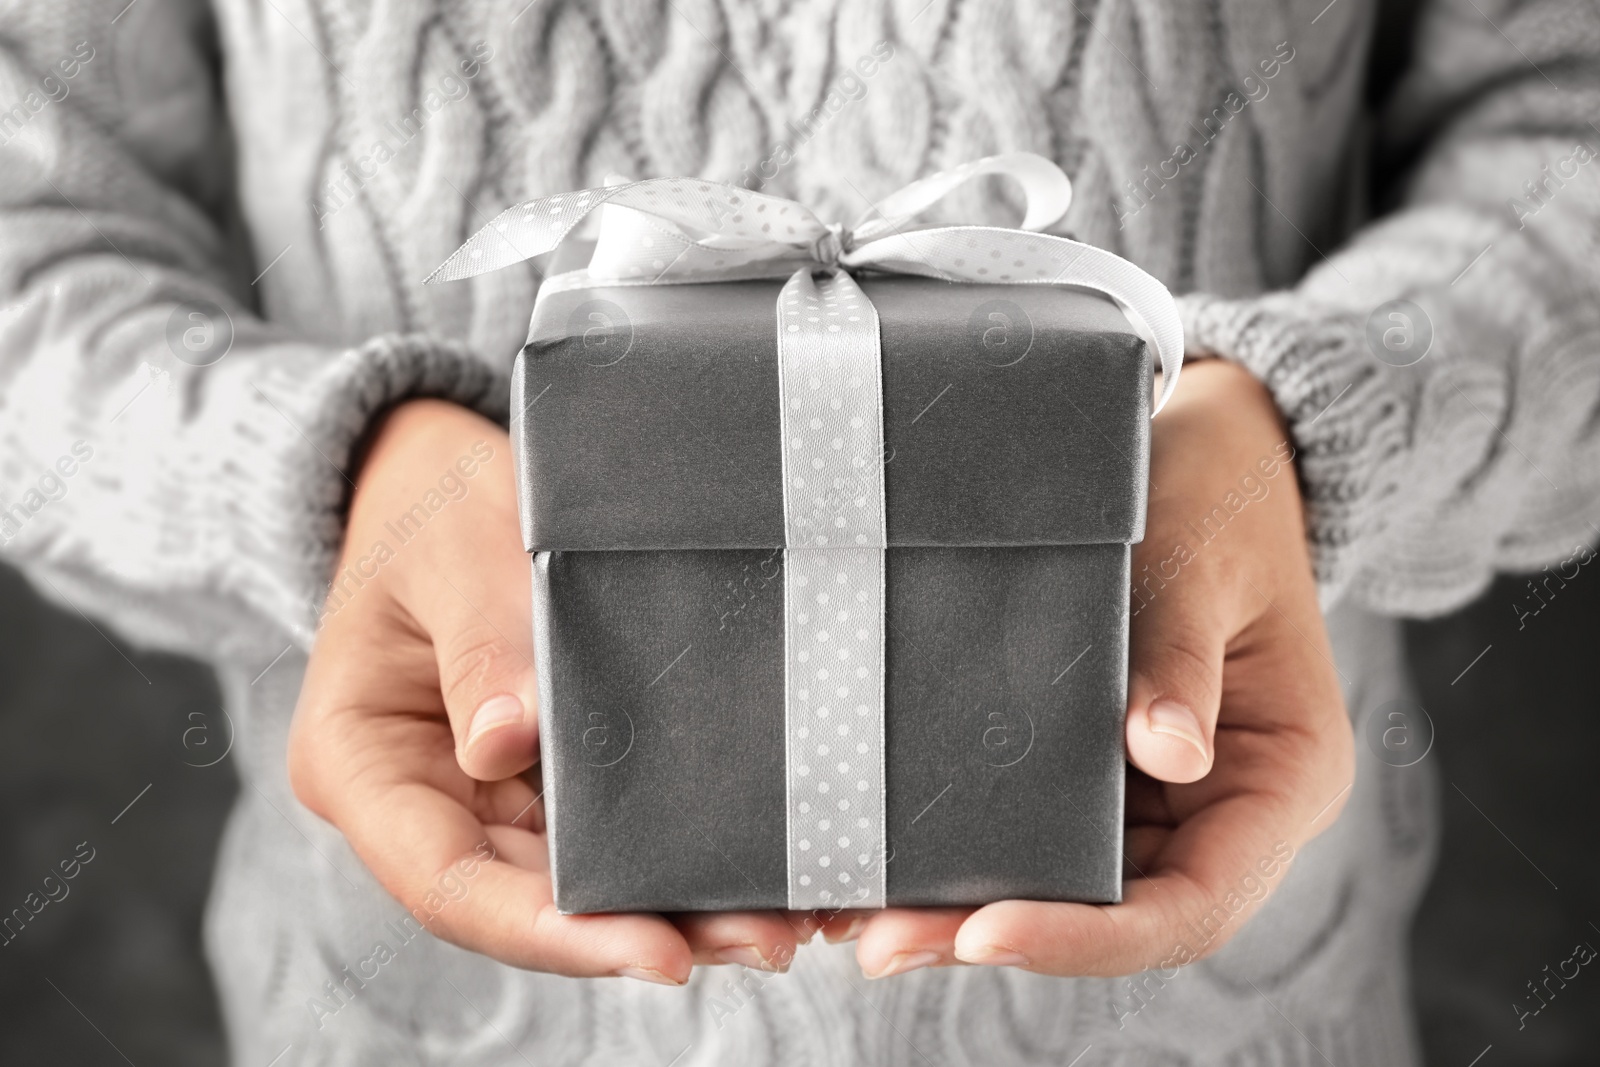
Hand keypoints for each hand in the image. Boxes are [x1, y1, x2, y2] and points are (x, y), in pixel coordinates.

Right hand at [287, 399, 807, 982]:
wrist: (439, 482)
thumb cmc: (431, 509)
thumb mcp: (449, 553)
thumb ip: (479, 644)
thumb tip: (505, 743)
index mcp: (358, 766)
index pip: (448, 884)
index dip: (550, 931)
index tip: (653, 949)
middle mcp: (421, 804)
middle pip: (525, 902)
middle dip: (637, 932)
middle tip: (759, 939)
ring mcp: (482, 797)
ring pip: (575, 883)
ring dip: (673, 907)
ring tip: (780, 921)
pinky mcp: (540, 778)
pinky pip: (606, 831)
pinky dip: (673, 854)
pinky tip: (754, 867)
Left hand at [820, 359, 1354, 977]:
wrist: (1210, 454)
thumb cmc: (1219, 497)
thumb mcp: (1205, 561)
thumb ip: (1180, 654)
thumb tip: (1168, 753)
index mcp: (1283, 782)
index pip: (1192, 907)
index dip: (1092, 937)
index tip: (987, 929)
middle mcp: (1222, 812)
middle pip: (1116, 914)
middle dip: (1001, 933)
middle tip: (882, 938)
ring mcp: (1159, 797)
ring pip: (1067, 888)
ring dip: (966, 906)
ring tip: (857, 916)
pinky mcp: (1101, 770)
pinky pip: (1038, 831)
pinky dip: (968, 852)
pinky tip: (887, 862)